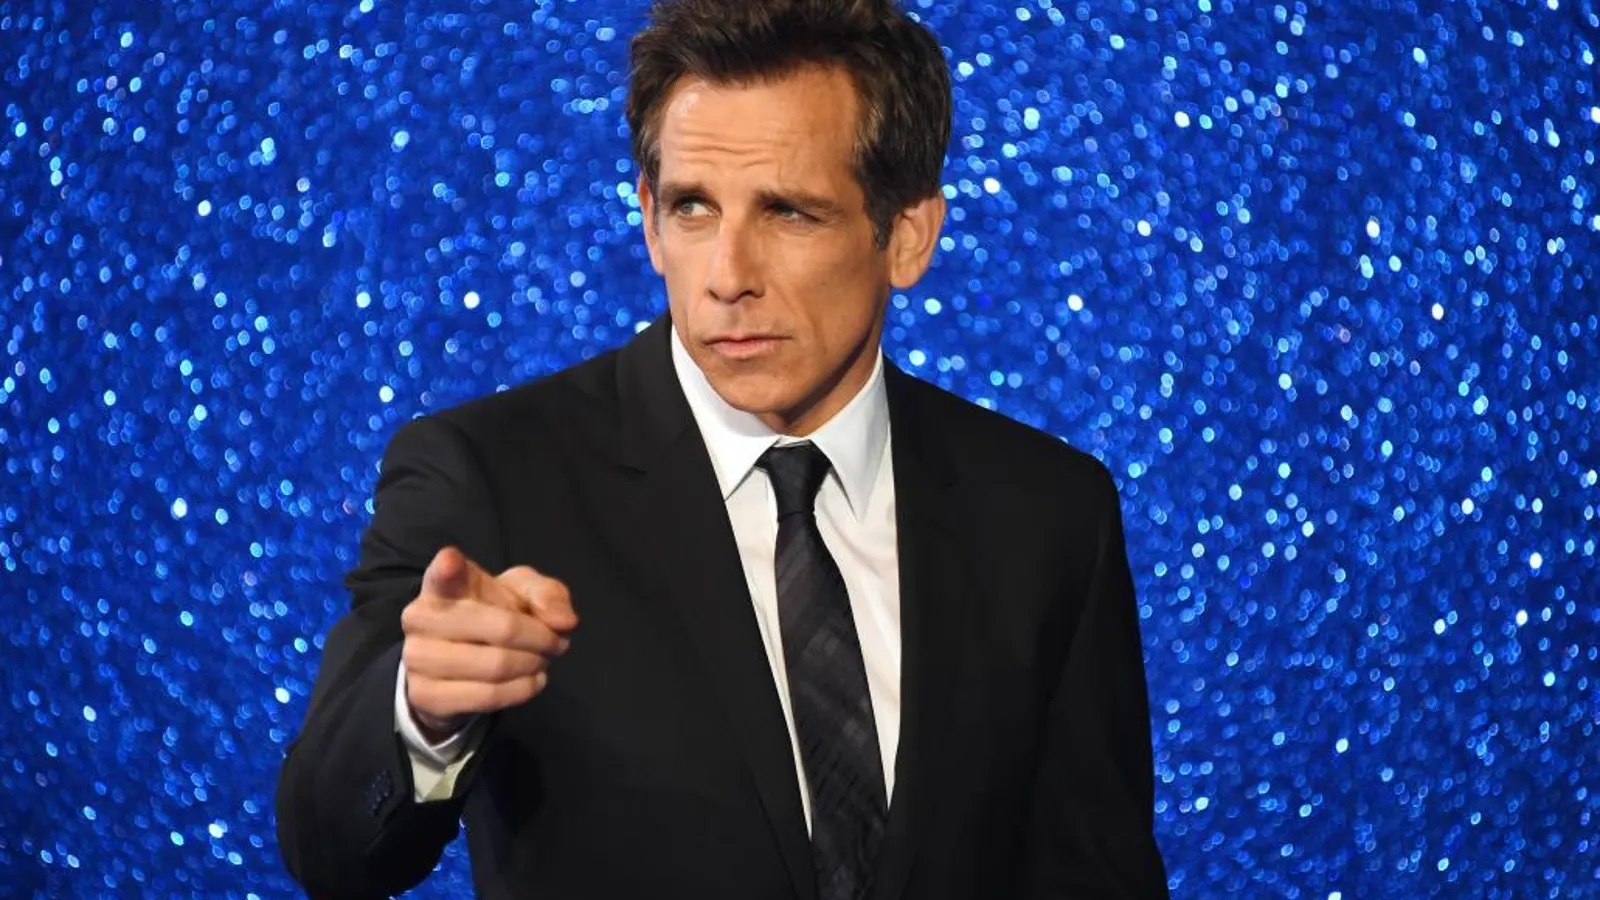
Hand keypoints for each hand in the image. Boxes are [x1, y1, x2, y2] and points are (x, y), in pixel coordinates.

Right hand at [400, 546, 577, 740]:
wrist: (457, 667)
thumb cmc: (492, 614)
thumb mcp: (523, 593)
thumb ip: (547, 595)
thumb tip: (564, 621)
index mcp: (444, 584)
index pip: (443, 573)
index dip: (448, 567)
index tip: (452, 562)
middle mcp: (421, 617)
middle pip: (502, 629)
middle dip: (540, 639)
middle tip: (556, 643)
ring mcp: (417, 658)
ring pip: (497, 667)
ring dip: (533, 666)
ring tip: (542, 662)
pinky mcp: (424, 696)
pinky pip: (487, 698)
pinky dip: (521, 691)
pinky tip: (530, 681)